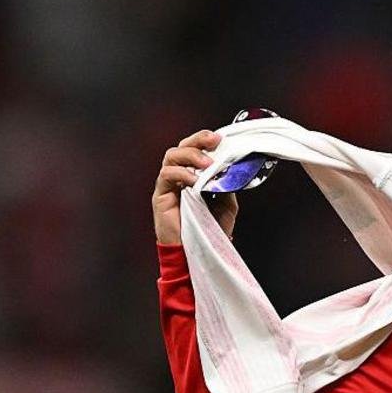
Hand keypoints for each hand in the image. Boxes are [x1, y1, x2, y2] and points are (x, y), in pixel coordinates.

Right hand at [152, 130, 237, 244]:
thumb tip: (231, 169)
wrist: (197, 253)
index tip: (221, 139)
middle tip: (214, 141)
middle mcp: (179, 177)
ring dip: (191, 155)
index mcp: (194, 176)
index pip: (196, 150)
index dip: (205, 141)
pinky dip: (181, 173)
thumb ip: (226, 185)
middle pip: (182, 147)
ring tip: (207, 163)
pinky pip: (166, 175)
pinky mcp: (161, 196)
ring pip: (172, 156)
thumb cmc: (209, 230)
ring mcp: (169, 185)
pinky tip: (194, 181)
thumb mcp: (226, 204)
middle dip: (198, 140)